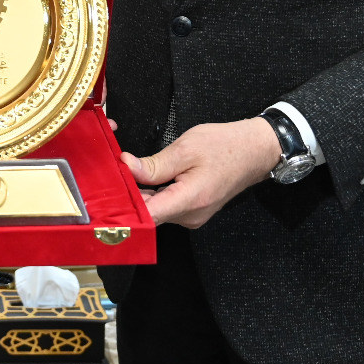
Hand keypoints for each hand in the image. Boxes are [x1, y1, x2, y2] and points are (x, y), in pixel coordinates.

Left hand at [122, 118, 280, 228]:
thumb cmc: (225, 146)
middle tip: (114, 172)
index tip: (108, 192)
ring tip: (130, 170)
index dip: (125, 206)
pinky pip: (166, 205)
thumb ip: (154, 164)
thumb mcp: (186, 149)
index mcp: (189, 201)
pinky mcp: (192, 210)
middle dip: (130, 194)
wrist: (254, 150)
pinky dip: (154, 192)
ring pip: (156, 209)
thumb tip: (127, 168)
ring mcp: (192, 216)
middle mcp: (190, 216)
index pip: (148, 216)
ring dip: (142, 192)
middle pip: (149, 213)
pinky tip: (146, 177)